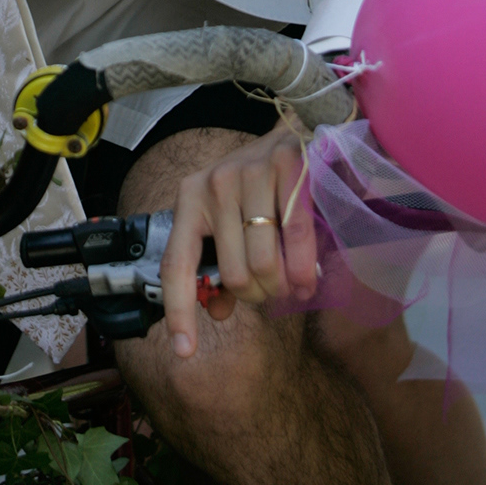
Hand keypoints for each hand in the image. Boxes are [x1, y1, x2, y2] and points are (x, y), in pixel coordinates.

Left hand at [160, 124, 314, 357]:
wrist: (293, 133)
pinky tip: (309, 282)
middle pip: (233, 276)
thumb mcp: (227, 222)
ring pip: (264, 264)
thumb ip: (218, 265)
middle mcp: (214, 184)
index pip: (176, 265)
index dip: (178, 311)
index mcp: (190, 198)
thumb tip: (216, 311)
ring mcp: (249, 173)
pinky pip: (297, 240)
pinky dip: (304, 271)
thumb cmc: (257, 188)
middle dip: (258, 296)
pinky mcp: (286, 167)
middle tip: (272, 291)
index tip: (183, 352)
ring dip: (283, 287)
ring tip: (292, 284)